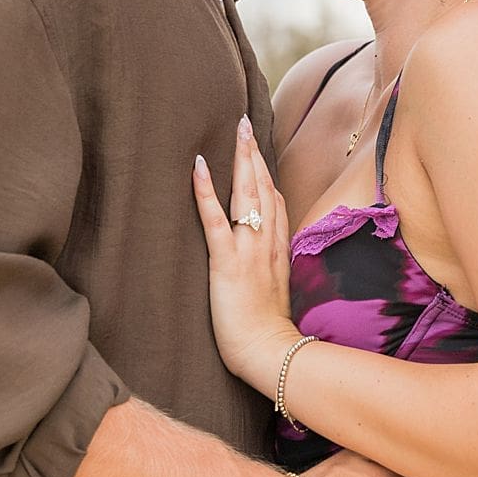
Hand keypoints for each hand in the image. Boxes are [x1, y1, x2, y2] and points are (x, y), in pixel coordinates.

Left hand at [193, 118, 298, 391]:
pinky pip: (216, 221)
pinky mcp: (227, 263)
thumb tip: (261, 254)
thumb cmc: (267, 330)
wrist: (269, 353)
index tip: (259, 149)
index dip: (266, 172)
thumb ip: (270, 266)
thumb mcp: (274, 291)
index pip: (275, 200)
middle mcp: (266, 242)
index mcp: (277, 249)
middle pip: (263, 188)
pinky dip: (207, 191)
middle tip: (245, 122)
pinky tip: (200, 167)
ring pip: (247, 195)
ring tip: (235, 130)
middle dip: (254, 153)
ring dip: (241, 160)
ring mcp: (249, 250)